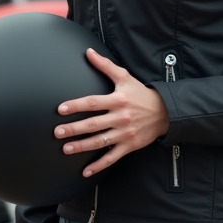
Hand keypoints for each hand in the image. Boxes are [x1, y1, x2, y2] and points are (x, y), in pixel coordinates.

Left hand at [56, 48, 168, 177]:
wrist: (165, 112)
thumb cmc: (141, 94)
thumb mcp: (125, 77)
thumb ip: (105, 66)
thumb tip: (88, 52)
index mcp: (117, 100)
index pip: (93, 102)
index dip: (76, 105)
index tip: (61, 109)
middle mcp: (120, 117)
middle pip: (94, 124)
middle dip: (74, 129)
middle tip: (57, 132)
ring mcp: (125, 133)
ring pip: (100, 141)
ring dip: (82, 146)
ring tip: (66, 148)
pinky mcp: (129, 145)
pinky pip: (112, 157)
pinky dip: (99, 165)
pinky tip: (85, 171)